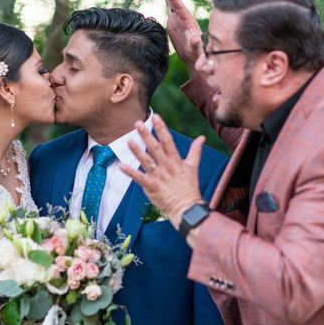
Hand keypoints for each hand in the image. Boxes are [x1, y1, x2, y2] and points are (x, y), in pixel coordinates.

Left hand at [120, 114, 204, 229]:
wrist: (187, 208)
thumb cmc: (190, 187)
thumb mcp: (194, 167)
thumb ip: (196, 150)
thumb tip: (202, 137)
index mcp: (176, 161)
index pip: (168, 141)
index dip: (161, 128)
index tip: (155, 117)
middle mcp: (167, 167)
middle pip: (155, 148)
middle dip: (146, 135)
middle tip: (137, 123)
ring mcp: (159, 177)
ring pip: (146, 161)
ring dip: (137, 151)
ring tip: (129, 141)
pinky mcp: (152, 187)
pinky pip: (139, 178)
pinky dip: (130, 173)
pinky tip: (122, 166)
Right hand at [161, 0, 204, 68]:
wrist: (195, 57)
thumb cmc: (196, 56)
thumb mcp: (196, 52)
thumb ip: (196, 46)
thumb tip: (195, 39)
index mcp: (189, 24)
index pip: (181, 10)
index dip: (174, 0)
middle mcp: (185, 18)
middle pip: (176, 2)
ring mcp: (179, 18)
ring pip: (173, 1)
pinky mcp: (175, 20)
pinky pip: (170, 5)